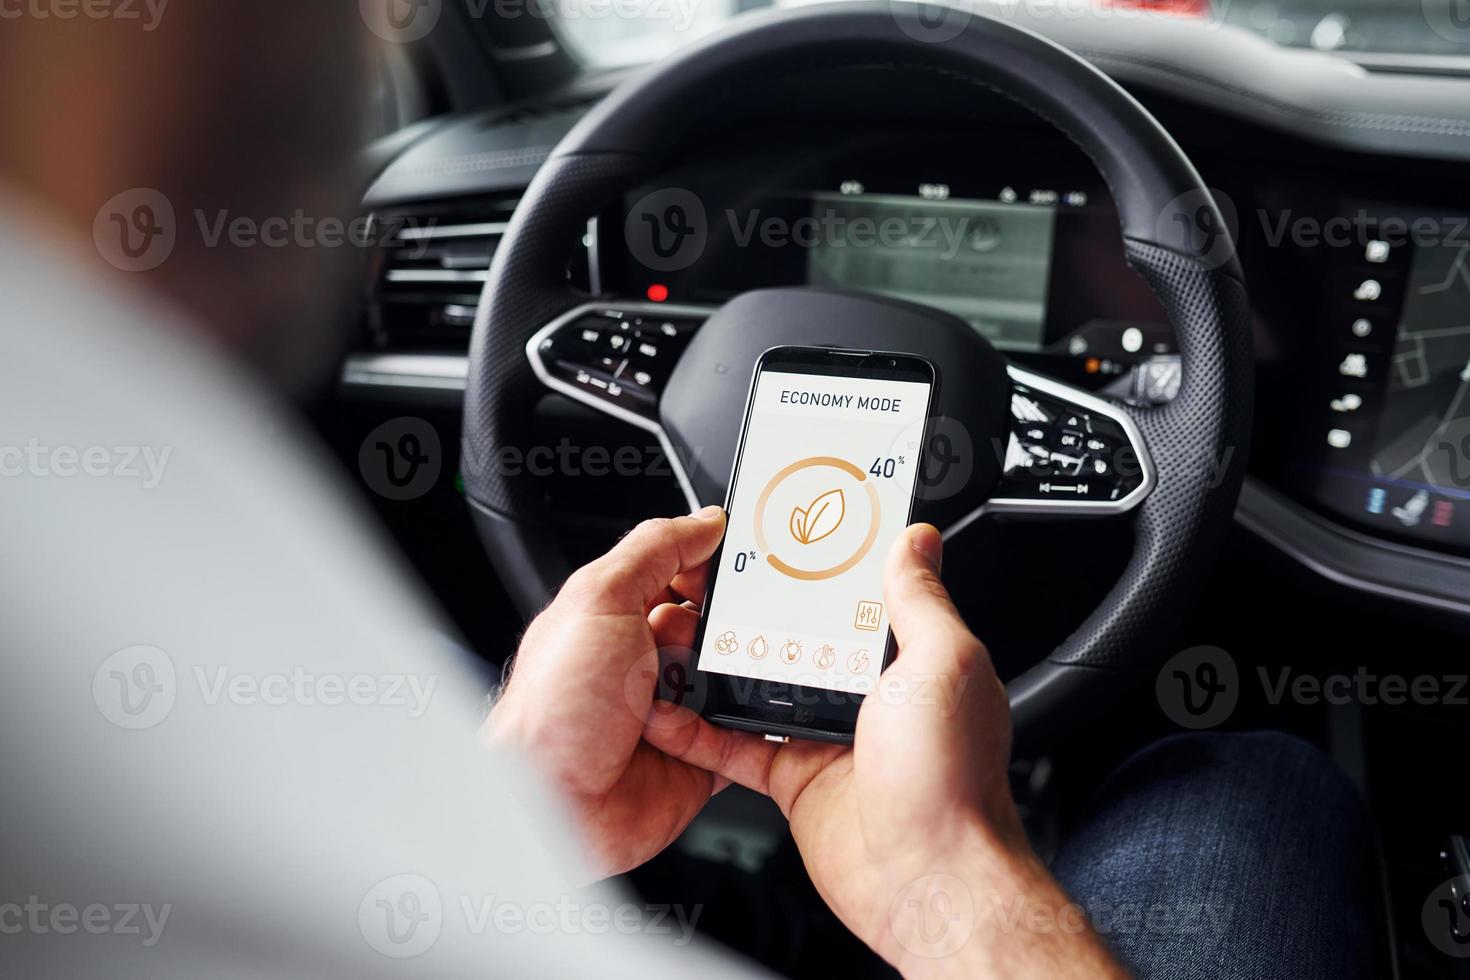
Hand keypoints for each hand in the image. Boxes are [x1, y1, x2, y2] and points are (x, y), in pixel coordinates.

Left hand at [484, 505, 733, 878]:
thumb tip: (705, 519)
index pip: (683, 573)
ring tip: (694, 697)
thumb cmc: (552, 711)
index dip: (711, 568)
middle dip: (725, 632)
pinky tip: (726, 727)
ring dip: (732, 684)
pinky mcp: (700, 759)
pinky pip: (748, 736)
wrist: (553, 809)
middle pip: (718, 626)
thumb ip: (655, 549)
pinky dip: (750, 731)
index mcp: (618, 617)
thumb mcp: (599, 599)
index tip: (738, 565)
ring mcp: (675, 712)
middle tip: (700, 644)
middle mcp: (646, 662)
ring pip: (739, 678)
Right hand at [644, 525, 1125, 976]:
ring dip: (721, 665)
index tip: (789, 532)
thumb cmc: (951, 780)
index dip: (827, 565)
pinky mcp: (794, 777)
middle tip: (714, 581)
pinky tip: (670, 709)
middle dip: (759, 612)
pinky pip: (736, 745)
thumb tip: (917, 540)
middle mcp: (870, 696)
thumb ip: (920, 599)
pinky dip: (699, 730)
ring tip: (680, 631)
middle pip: (801, 637)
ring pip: (761, 687)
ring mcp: (829, 736)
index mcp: (911, 659)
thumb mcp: (943, 662)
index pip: (862, 596)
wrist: (926, 880)